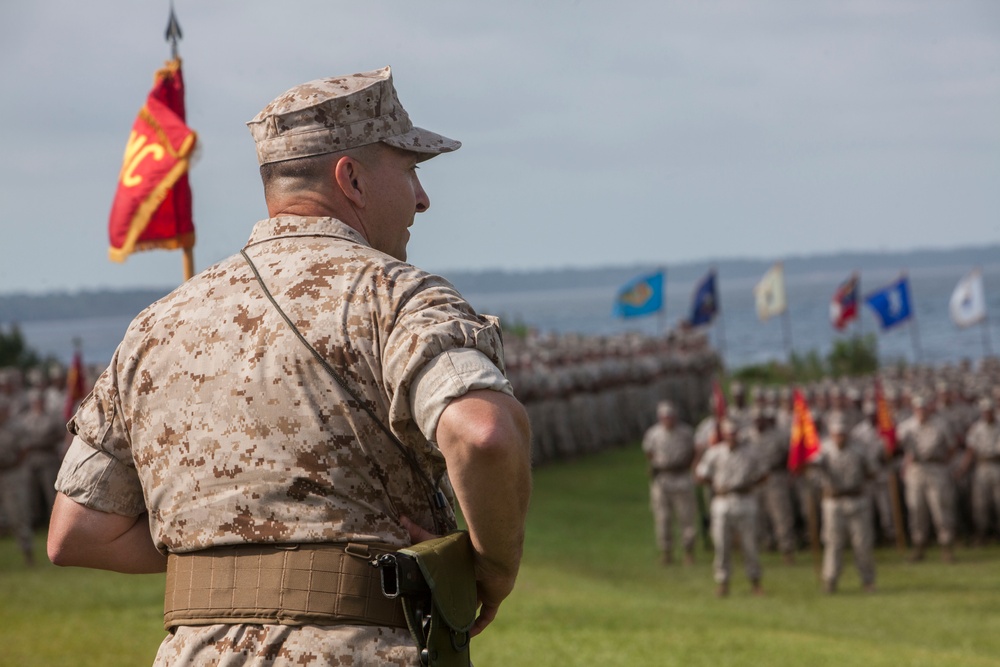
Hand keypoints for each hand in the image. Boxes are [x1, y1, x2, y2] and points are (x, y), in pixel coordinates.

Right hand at [399, 516, 512, 637]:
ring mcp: (485, 588)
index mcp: (462, 565)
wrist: (492, 551)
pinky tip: (467, 634)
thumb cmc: (467, 545)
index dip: (442, 589)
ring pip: (473, 606)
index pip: (452, 579)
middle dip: (450, 604)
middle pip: (462, 594)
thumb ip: (419, 532)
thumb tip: (401, 517)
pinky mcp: (494, 598)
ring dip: (463, 615)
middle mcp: (474, 577)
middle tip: (435, 616)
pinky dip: (478, 626)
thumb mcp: (438, 541)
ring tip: (447, 627)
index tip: (428, 600)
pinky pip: (487, 616)